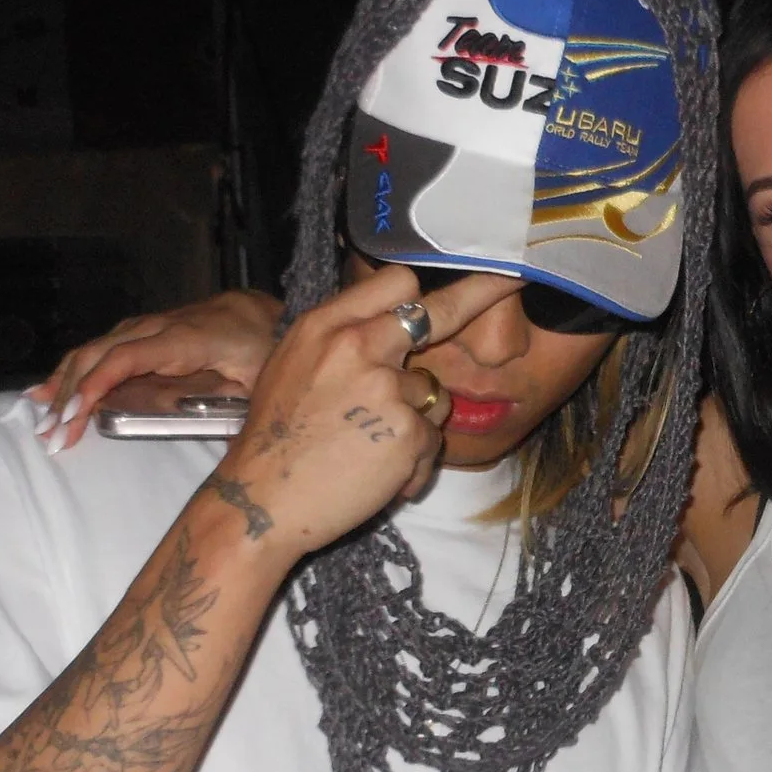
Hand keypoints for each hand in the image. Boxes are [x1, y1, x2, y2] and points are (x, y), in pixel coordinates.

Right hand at [28, 290, 284, 450]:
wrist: (267, 312)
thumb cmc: (264, 347)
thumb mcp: (262, 377)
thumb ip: (244, 405)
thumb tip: (232, 448)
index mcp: (185, 338)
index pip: (127, 357)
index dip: (97, 383)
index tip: (74, 413)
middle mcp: (158, 328)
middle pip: (100, 353)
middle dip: (70, 392)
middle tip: (51, 434)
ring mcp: (148, 327)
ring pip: (95, 348)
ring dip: (65, 383)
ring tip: (42, 419)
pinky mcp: (145, 333)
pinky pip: (103, 348)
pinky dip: (76, 370)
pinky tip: (52, 389)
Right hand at [216, 265, 519, 556]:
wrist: (263, 500)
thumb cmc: (277, 438)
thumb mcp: (294, 365)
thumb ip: (342, 337)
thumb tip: (394, 321)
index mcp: (326, 326)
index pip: (395, 283)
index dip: (425, 287)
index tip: (464, 272)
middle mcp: (359, 347)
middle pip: (438, 312)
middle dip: (479, 294)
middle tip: (508, 281)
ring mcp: (387, 389)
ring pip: (436, 394)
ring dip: (416, 423)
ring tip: (372, 450)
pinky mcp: (407, 433)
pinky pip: (431, 442)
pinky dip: (413, 465)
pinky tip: (380, 477)